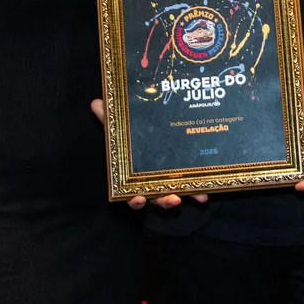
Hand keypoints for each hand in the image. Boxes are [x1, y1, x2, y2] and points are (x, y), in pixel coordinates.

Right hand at [90, 99, 206, 209]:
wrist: (153, 128)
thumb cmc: (132, 134)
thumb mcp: (120, 127)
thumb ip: (109, 118)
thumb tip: (96, 103)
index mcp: (135, 176)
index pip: (132, 193)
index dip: (134, 200)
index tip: (138, 199)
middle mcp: (152, 183)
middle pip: (157, 198)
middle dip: (165, 201)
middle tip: (173, 199)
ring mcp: (170, 181)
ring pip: (178, 195)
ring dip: (189, 196)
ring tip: (200, 197)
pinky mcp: (185, 176)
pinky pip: (192, 187)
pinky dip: (199, 190)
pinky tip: (207, 192)